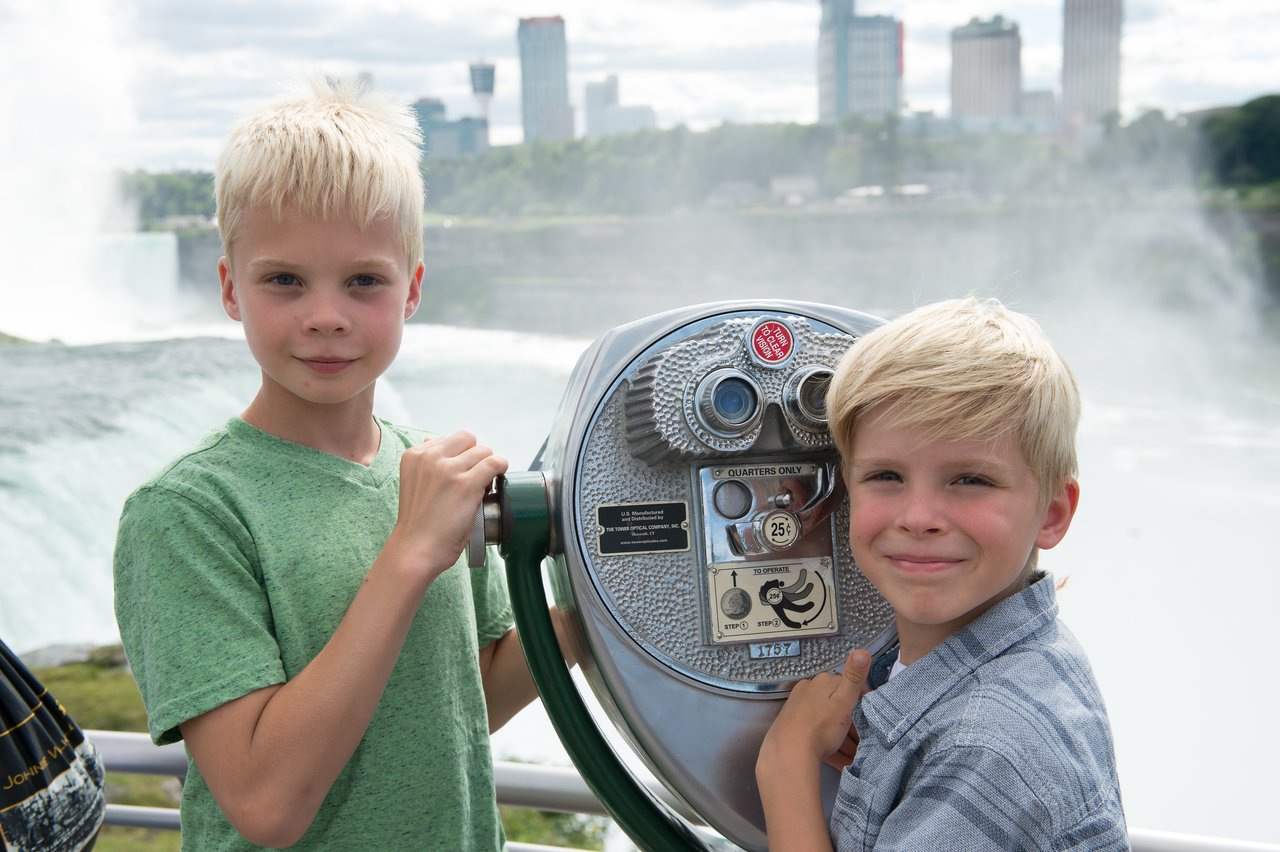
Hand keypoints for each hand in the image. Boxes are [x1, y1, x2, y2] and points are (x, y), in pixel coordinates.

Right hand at [387, 430, 507, 582]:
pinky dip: (501, 467)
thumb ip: (426, 463)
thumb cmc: (418, 523)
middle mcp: (430, 456)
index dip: (462, 454)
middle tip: (476, 476)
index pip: (451, 439)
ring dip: (488, 465)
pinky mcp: (466, 484)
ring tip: (484, 483)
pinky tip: (499, 477)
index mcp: (414, 455)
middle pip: (468, 439)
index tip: (464, 470)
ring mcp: (448, 469)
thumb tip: (436, 441)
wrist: (415, 550)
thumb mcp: (414, 482)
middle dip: (476, 455)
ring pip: (484, 451)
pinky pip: (494, 463)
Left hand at [760, 649, 871, 773]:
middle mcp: (808, 689)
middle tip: (863, 743)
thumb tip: (861, 650)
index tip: (872, 721)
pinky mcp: (793, 723)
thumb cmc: (820, 728)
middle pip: (837, 704)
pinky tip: (837, 759)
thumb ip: (853, 678)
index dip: (864, 704)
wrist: (788, 753)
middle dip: (852, 724)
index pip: (850, 687)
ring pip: (827, 720)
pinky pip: (816, 730)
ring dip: (842, 737)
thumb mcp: (843, 702)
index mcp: (822, 681)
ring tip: (852, 756)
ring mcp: (798, 706)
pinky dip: (829, 743)